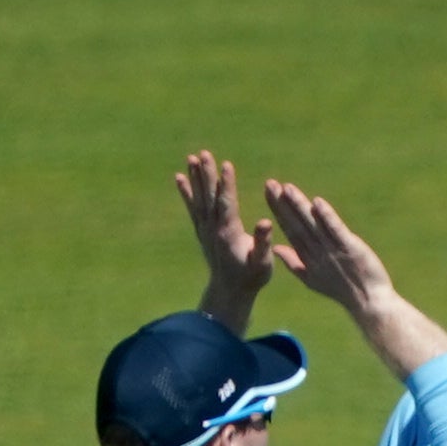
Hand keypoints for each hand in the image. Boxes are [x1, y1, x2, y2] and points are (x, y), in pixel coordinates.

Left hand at [177, 149, 275, 325]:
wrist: (229, 291)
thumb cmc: (251, 277)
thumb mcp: (262, 263)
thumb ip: (263, 243)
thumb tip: (266, 222)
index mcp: (229, 233)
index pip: (226, 203)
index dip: (226, 184)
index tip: (225, 164)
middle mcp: (213, 229)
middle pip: (209, 196)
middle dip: (207, 174)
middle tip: (204, 153)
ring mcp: (205, 229)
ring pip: (199, 199)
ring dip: (195, 178)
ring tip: (191, 158)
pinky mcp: (201, 230)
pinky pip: (192, 208)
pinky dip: (186, 192)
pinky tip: (180, 177)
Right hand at [260, 176, 399, 317]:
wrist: (368, 302)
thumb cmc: (342, 290)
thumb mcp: (312, 279)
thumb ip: (294, 262)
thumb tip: (276, 249)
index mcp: (308, 258)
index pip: (290, 230)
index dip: (279, 211)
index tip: (269, 192)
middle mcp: (317, 253)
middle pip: (297, 225)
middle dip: (283, 204)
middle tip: (270, 184)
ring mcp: (332, 250)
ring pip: (313, 225)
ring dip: (300, 206)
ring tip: (287, 188)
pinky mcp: (350, 248)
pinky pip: (336, 231)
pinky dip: (327, 217)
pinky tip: (317, 202)